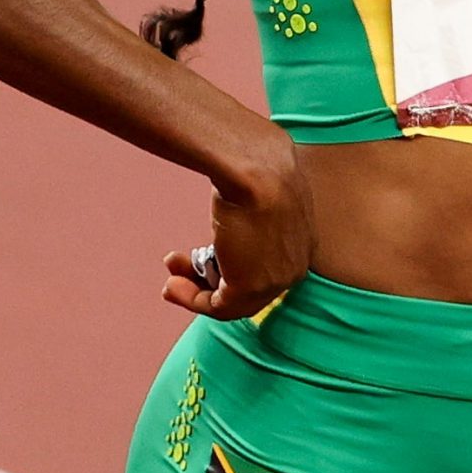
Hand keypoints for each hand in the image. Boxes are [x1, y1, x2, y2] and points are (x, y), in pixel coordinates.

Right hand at [162, 139, 314, 318]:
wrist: (257, 167)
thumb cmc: (257, 165)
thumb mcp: (262, 188)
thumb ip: (255, 203)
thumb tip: (239, 197)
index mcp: (301, 243)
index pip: (265, 267)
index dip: (230, 267)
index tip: (201, 257)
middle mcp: (294, 267)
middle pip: (248, 289)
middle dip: (209, 283)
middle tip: (178, 275)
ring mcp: (276, 281)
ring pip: (233, 302)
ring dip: (195, 295)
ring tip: (170, 283)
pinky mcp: (252, 288)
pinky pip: (219, 307)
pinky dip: (192, 300)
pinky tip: (172, 285)